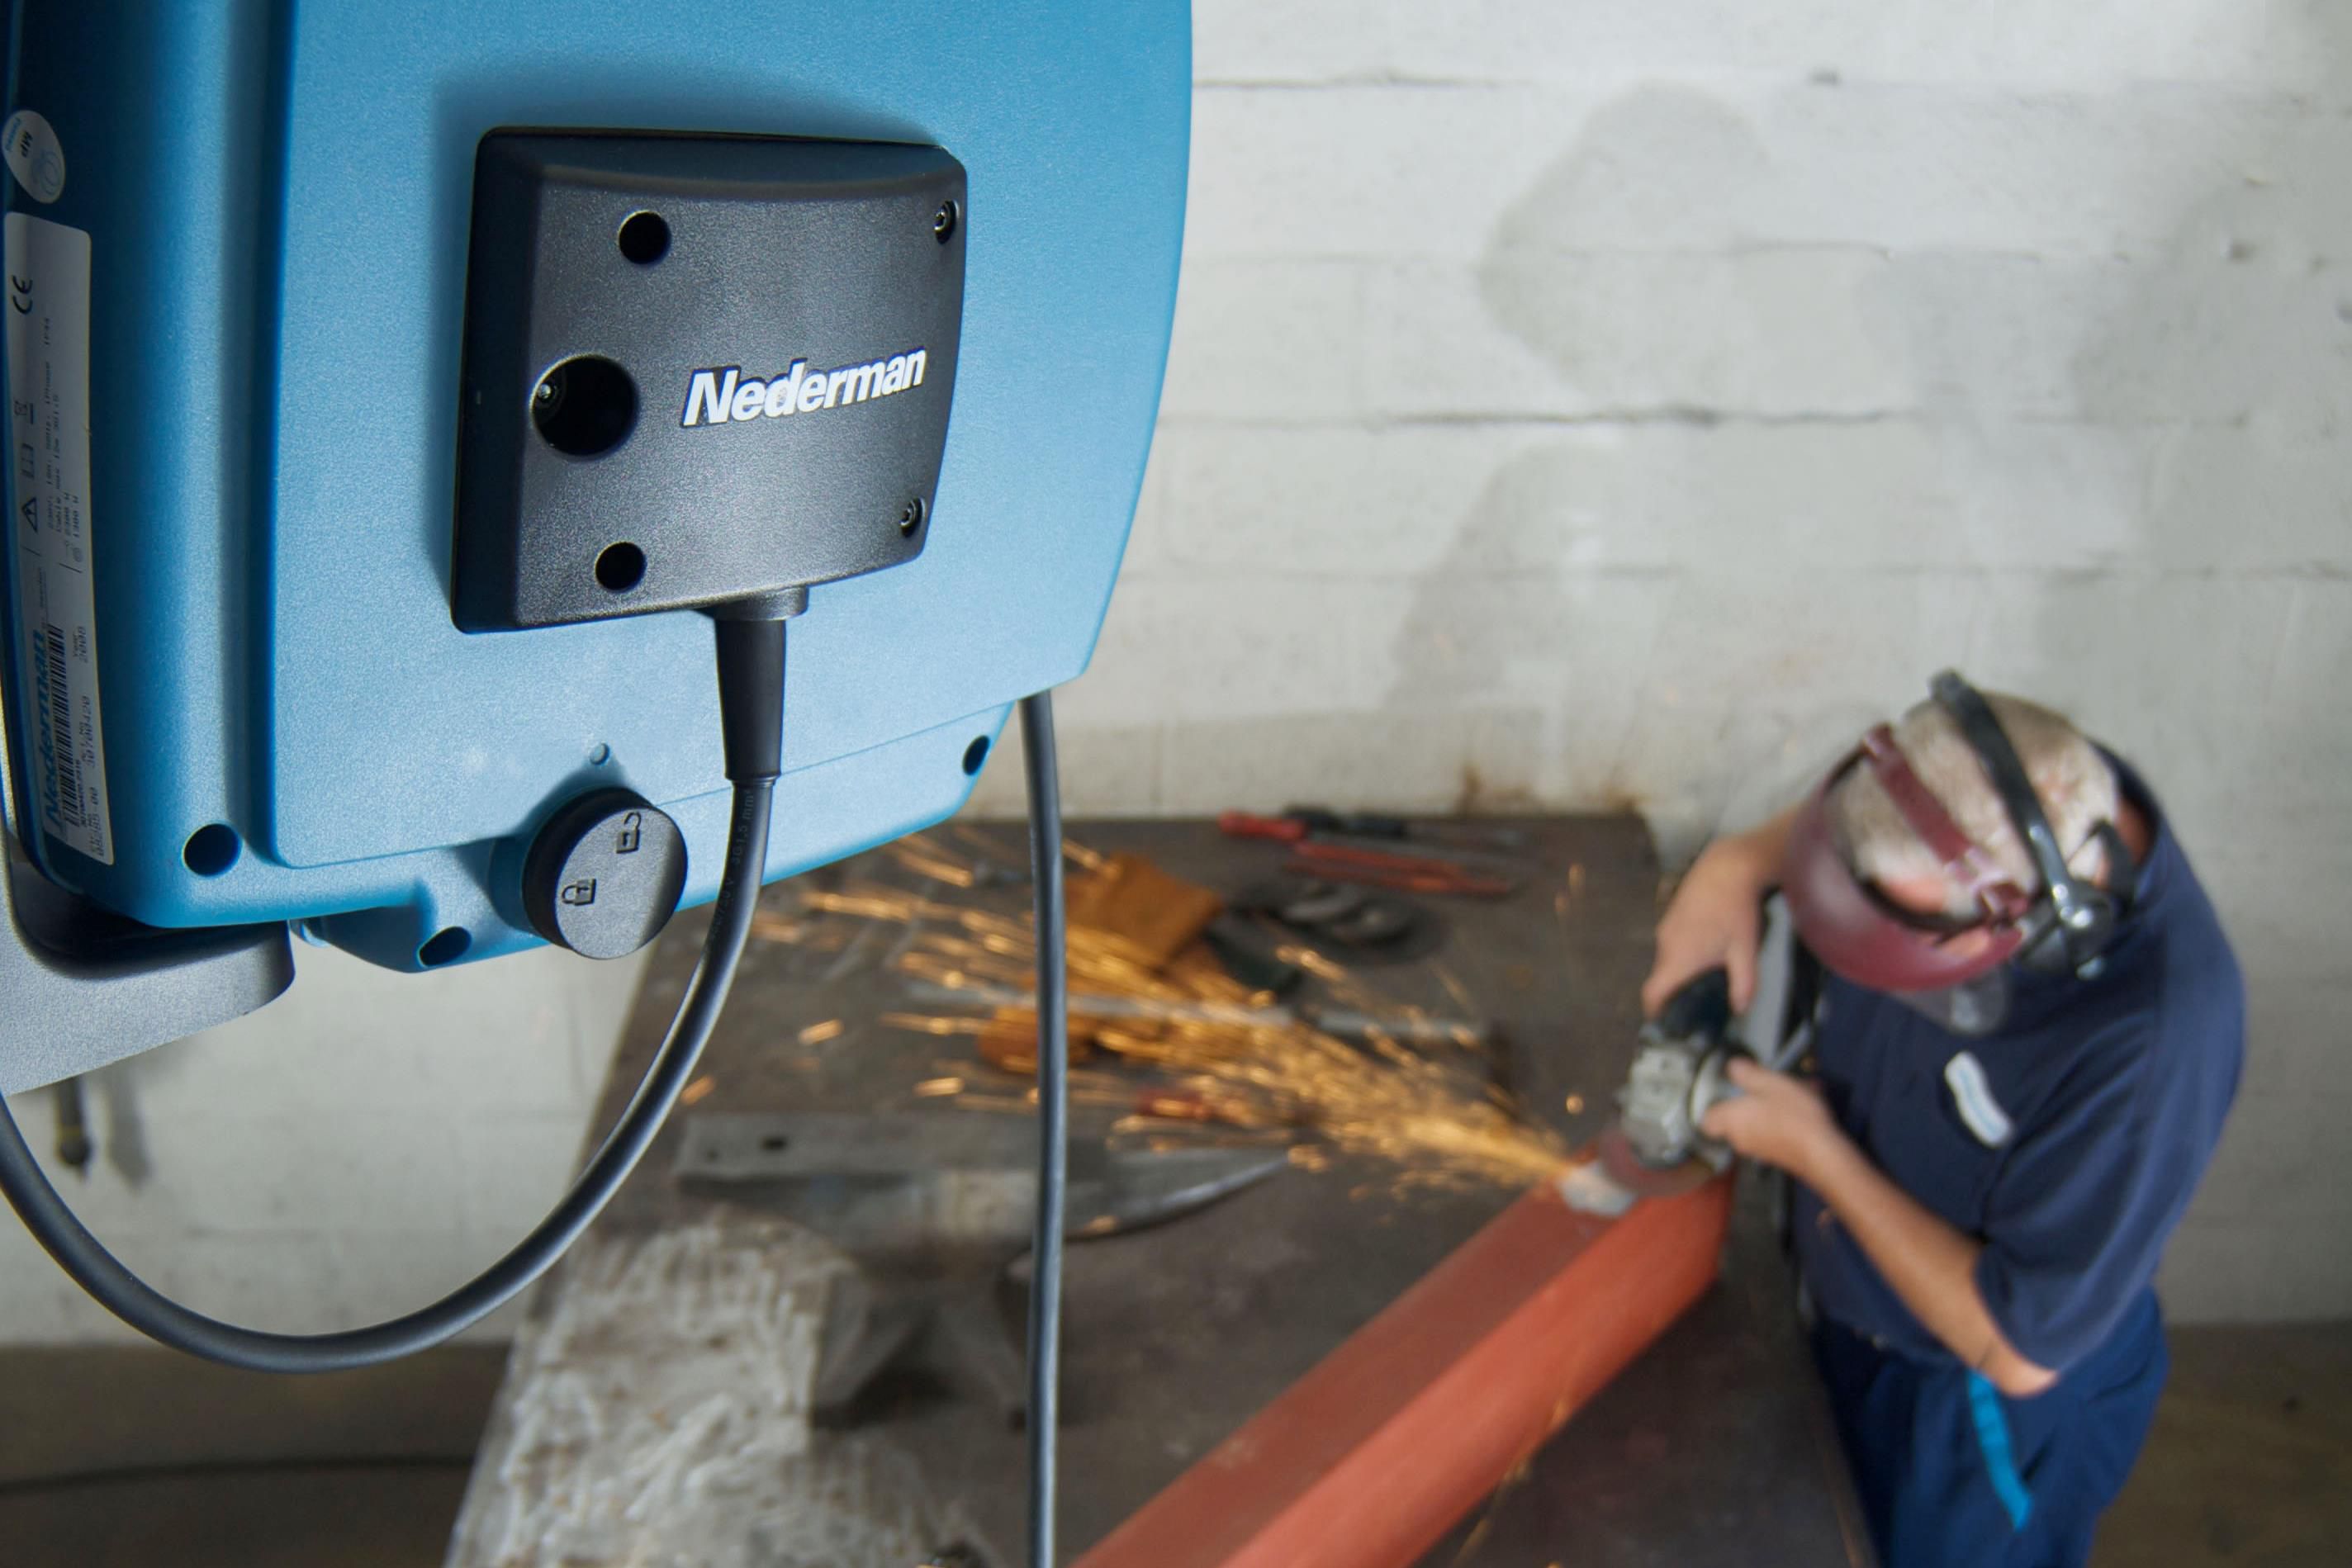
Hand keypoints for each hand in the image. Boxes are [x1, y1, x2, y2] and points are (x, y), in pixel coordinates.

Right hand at [1643, 837, 1767, 1016]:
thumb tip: (1741, 1009)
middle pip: (1662, 976)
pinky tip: (1709, 941)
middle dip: (1675, 989)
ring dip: (1682, 966)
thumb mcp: (1746, 950)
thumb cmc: (1735, 908)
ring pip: (1668, 956)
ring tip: (1709, 966)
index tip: (1661, 1020)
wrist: (1728, 866)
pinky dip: (1684, 948)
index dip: (1653, 1010)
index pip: (1652, 992)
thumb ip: (1744, 984)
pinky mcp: (1672, 913)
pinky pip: (1672, 940)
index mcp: (1678, 957)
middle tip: (1697, 998)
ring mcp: (1666, 925)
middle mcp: (1665, 943)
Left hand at [1700, 1058, 1842, 1181]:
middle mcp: (1740, 1138)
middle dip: (1750, 1103)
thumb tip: (1732, 1066)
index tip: (1726, 1092)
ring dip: (1772, 1109)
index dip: (1715, 1106)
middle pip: (1735, 1120)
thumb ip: (1747, 1074)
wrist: (1822, 1152)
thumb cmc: (1793, 1115)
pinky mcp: (1778, 1157)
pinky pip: (1775, 1133)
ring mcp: (1759, 1150)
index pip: (1707, 1120)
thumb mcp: (1770, 1083)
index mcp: (1731, 1119)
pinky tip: (1807, 1107)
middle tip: (1768, 1087)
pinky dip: (1785, 1121)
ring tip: (1795, 1092)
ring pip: (1759, 1124)